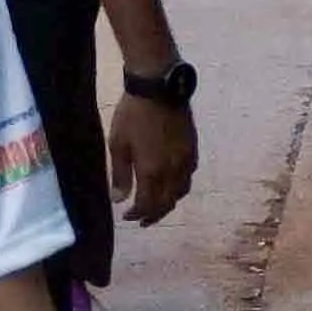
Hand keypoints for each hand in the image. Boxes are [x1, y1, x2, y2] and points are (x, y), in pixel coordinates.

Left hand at [108, 93, 194, 226]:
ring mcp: (187, 160)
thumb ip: (120, 174)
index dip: (138, 214)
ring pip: (181, 191)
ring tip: (156, 207)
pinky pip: (188, 177)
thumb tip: (119, 200)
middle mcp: (174, 170)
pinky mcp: (193, 150)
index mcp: (153, 171)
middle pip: (168, 202)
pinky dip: (179, 188)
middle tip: (142, 221)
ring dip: (168, 203)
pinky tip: (169, 185)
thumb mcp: (118, 144)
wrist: (160, 89)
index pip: (148, 204)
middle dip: (155, 214)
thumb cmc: (133, 116)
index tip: (127, 217)